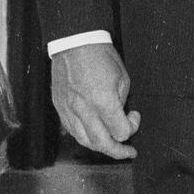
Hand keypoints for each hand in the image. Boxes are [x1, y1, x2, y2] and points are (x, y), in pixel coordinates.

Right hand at [51, 41, 139, 159]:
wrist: (75, 41)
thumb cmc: (100, 55)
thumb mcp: (122, 78)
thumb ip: (121, 103)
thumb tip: (119, 117)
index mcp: (103, 101)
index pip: (121, 131)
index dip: (132, 127)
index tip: (134, 117)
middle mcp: (84, 109)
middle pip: (102, 144)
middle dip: (118, 151)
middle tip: (127, 152)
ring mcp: (68, 109)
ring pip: (84, 141)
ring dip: (100, 146)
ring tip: (110, 146)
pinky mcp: (59, 106)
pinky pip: (71, 130)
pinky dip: (84, 136)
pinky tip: (92, 133)